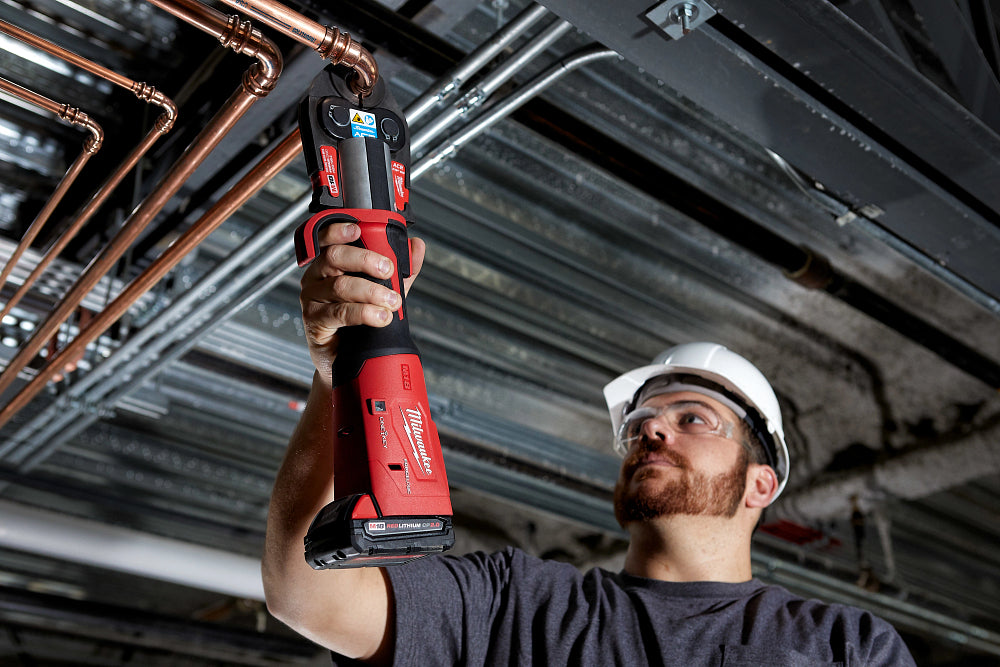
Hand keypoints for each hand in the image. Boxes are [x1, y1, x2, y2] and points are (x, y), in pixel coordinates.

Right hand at [298, 221, 425, 384]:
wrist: (347, 358)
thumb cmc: (359, 321)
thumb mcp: (384, 291)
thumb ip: (401, 270)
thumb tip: (416, 246)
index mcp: (329, 264)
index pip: (328, 239)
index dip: (340, 230)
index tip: (359, 230)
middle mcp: (316, 277)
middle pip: (334, 257)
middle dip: (366, 260)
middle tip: (389, 271)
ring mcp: (312, 299)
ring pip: (340, 286)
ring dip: (372, 292)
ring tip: (392, 302)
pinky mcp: (314, 322)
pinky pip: (338, 313)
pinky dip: (363, 313)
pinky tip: (379, 317)